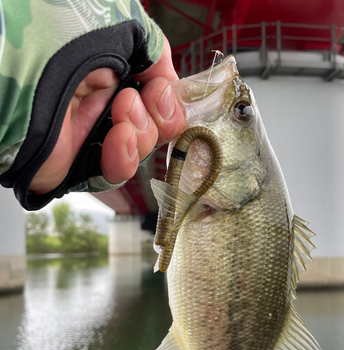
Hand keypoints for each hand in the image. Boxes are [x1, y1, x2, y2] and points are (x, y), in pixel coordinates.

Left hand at [30, 36, 184, 194]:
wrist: (8, 84)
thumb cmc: (46, 43)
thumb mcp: (108, 23)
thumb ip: (148, 45)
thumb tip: (167, 75)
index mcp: (108, 66)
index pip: (154, 89)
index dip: (166, 94)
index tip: (161, 88)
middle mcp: (101, 100)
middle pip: (155, 121)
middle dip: (157, 115)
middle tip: (132, 102)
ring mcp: (91, 134)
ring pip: (142, 146)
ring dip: (142, 133)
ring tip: (121, 119)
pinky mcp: (78, 165)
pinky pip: (117, 172)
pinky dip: (126, 158)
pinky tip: (119, 140)